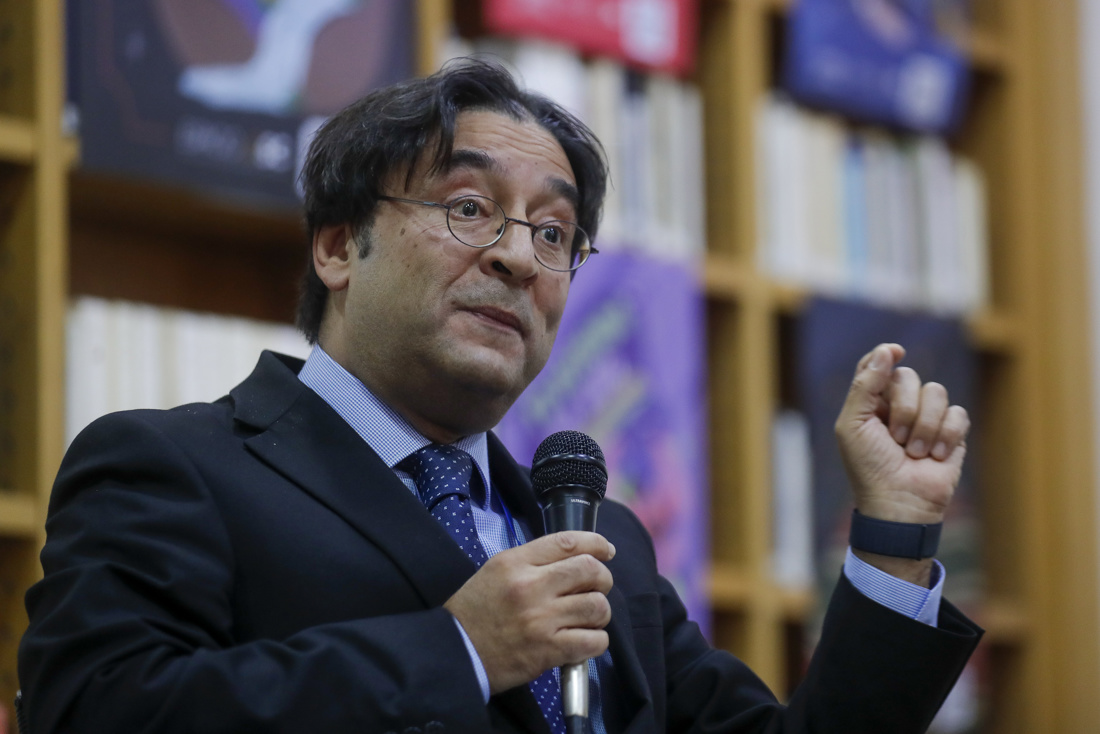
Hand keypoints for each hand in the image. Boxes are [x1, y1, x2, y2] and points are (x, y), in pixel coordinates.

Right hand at [444, 531, 614, 693]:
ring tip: (588, 619)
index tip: (606, 551)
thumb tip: (575, 559)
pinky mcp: (547, 651)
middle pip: (590, 570)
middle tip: (597, 589)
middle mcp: (531, 586)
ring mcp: (541, 619)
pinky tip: (584, 641)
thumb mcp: (496, 571)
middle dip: (603, 579)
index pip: (568, 542)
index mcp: (516, 562)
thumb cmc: (475, 611)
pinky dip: (596, 641)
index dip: (596, 543)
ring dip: (599, 613)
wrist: (455, 652)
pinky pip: (593, 642)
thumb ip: (533, 561)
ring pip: (597, 606)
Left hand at [834, 344, 969, 582]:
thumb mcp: (853, 425)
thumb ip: (865, 385)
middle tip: (895, 437)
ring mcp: (927, 419)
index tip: (895, 351)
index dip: (885, 355)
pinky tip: (936, 456)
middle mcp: (899, 406)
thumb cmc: (869, 467)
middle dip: (903, 407)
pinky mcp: (952, 433)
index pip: (878, 366)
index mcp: (870, 403)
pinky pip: (957, 413)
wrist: (899, 503)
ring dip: (924, 425)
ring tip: (914, 452)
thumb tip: (887, 350)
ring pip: (936, 392)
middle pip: (908, 376)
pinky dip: (946, 435)